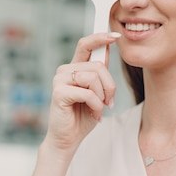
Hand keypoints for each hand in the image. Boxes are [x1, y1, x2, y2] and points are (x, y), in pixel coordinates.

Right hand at [44, 32, 120, 153]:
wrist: (68, 139)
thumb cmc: (83, 116)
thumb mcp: (97, 92)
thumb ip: (99, 73)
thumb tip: (108, 50)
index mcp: (74, 67)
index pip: (85, 44)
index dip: (100, 37)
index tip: (116, 36)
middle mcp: (65, 70)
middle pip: (97, 65)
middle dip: (110, 85)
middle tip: (109, 102)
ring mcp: (60, 80)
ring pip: (94, 77)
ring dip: (102, 97)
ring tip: (98, 109)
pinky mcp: (59, 93)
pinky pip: (88, 93)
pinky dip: (96, 105)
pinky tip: (94, 114)